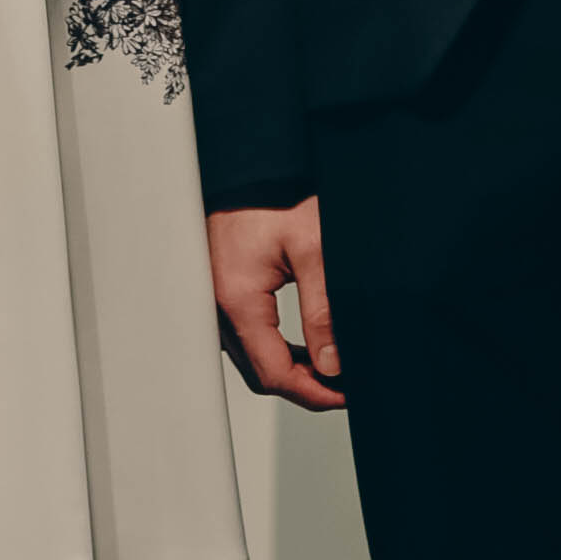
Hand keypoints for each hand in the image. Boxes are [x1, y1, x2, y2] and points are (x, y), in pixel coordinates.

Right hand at [209, 198, 345, 411]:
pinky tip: (302, 346)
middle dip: (304, 388)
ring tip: (329, 368)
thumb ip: (321, 310)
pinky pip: (246, 338)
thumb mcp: (312, 247)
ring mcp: (215, 301)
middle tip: (343, 386)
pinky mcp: (220, 292)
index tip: (345, 394)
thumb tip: (331, 364)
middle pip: (260, 374)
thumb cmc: (274, 194)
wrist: (248, 165)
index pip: (274, 373)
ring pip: (252, 360)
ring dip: (289, 370)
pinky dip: (274, 350)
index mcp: (237, 299)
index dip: (314, 393)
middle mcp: (217, 307)